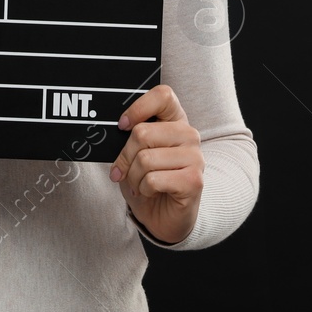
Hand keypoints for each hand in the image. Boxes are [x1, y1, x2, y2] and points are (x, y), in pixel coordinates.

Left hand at [109, 84, 203, 244]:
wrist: (164, 216)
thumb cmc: (148, 180)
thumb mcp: (135, 153)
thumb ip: (130, 136)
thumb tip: (116, 128)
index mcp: (176, 120)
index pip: (163, 95)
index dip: (138, 108)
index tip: (122, 125)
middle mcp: (189, 135)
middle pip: (143, 132)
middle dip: (125, 156)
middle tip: (124, 170)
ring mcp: (195, 157)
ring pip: (145, 159)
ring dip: (134, 177)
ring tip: (140, 183)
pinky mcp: (194, 180)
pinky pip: (152, 179)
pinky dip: (143, 189)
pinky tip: (152, 192)